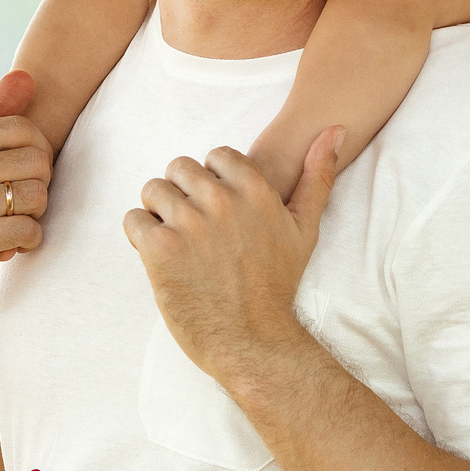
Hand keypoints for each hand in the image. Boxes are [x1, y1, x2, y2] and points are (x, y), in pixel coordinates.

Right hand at [0, 69, 52, 326]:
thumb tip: (26, 75)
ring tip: (15, 224)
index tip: (24, 176)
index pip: (24, 129)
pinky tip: (10, 246)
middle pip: (36, 161)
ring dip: (34, 216)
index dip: (38, 153)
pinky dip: (28, 241)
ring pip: (36, 196)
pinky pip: (27, 230)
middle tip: (23, 204)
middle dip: (40, 185)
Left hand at [122, 128, 340, 388]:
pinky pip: (134, 220)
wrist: (253, 341)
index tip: (218, 212)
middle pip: (179, 168)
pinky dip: (139, 236)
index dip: (212, 183)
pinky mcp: (160, 248)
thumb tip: (335, 129)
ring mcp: (189, 223)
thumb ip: (317, 175)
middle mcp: (221, 199)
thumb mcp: (305, 228)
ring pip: (152, 190)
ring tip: (175, 243)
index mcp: (254, 189)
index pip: (216, 156)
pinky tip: (160, 256)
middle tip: (194, 229)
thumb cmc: (277, 286)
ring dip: (158, 214)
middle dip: (182, 194)